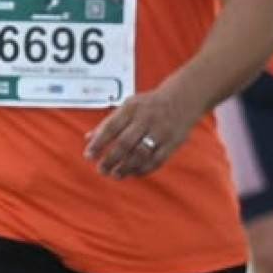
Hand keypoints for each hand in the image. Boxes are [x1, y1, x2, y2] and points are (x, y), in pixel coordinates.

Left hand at [84, 84, 202, 178]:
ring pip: (140, 154)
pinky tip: (133, 173)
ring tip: (115, 174)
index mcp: (132, 108)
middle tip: (101, 169)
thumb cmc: (150, 104)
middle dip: (110, 159)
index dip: (98, 143)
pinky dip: (143, 169)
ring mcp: (161, 131)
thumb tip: (89, 138)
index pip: (111, 128)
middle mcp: (147, 119)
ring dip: (125, 168)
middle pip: (124, 143)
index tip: (89, 156)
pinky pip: (156, 160)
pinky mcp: (173, 142)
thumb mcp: (129, 106)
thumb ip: (109, 121)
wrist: (184, 98)